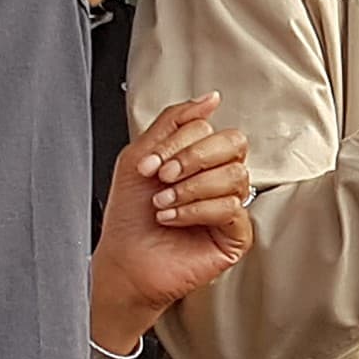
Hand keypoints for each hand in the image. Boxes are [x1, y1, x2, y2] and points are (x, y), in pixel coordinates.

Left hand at [90, 93, 252, 351]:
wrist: (123, 260)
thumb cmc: (129, 216)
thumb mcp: (140, 155)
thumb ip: (173, 120)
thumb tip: (210, 98)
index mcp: (201, 157)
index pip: (212, 129)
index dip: (180, 143)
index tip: (151, 164)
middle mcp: (219, 178)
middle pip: (234, 145)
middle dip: (193, 159)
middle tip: (163, 177)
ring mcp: (231, 206)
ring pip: (235, 176)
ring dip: (190, 188)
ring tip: (164, 203)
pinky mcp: (236, 235)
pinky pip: (232, 209)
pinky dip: (197, 211)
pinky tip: (174, 219)